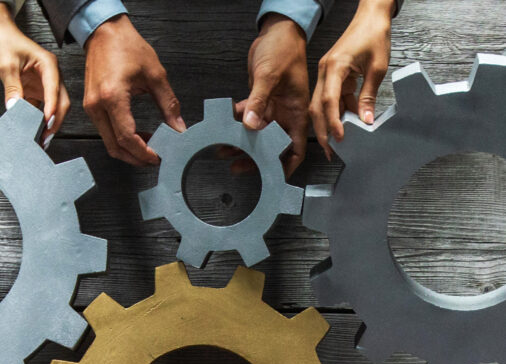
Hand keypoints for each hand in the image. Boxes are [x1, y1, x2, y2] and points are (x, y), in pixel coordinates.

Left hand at [0, 2, 69, 147]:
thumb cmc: (5, 42)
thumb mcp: (6, 65)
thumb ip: (12, 87)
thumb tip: (14, 108)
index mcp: (48, 65)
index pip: (54, 90)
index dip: (52, 108)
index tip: (46, 123)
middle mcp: (52, 75)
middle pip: (61, 102)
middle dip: (55, 121)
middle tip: (45, 137)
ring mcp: (46, 84)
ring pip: (55, 107)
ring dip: (49, 123)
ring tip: (41, 138)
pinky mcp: (39, 90)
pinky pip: (42, 108)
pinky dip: (39, 120)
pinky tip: (34, 130)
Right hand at [84, 14, 185, 165]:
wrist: (104, 31)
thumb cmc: (126, 46)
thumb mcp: (155, 74)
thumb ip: (169, 104)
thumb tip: (178, 127)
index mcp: (113, 97)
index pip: (127, 137)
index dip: (143, 152)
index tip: (156, 157)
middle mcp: (98, 105)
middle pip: (114, 146)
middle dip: (135, 158)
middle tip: (152, 159)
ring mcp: (91, 107)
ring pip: (108, 142)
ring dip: (128, 150)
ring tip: (147, 147)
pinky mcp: (91, 106)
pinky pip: (104, 132)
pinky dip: (120, 139)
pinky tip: (136, 134)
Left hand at [237, 14, 309, 175]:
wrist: (277, 30)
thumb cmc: (285, 49)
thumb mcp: (270, 76)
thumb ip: (258, 101)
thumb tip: (250, 125)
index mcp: (297, 113)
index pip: (295, 149)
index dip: (286, 166)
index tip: (272, 177)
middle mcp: (285, 115)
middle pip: (272, 146)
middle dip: (256, 158)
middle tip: (238, 166)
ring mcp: (272, 109)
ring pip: (256, 135)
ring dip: (241, 143)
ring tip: (224, 151)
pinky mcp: (259, 101)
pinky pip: (246, 117)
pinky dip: (235, 124)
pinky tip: (223, 128)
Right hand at [309, 0, 393, 158]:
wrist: (371, 15)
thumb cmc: (374, 34)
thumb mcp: (377, 67)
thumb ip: (369, 96)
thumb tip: (366, 120)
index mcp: (334, 67)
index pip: (329, 101)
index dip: (333, 122)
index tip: (340, 138)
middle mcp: (325, 71)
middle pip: (317, 108)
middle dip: (323, 130)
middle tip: (331, 150)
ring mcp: (326, 74)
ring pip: (321, 106)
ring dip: (329, 124)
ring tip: (338, 142)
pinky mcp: (331, 76)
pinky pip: (331, 99)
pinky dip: (338, 112)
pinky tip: (347, 123)